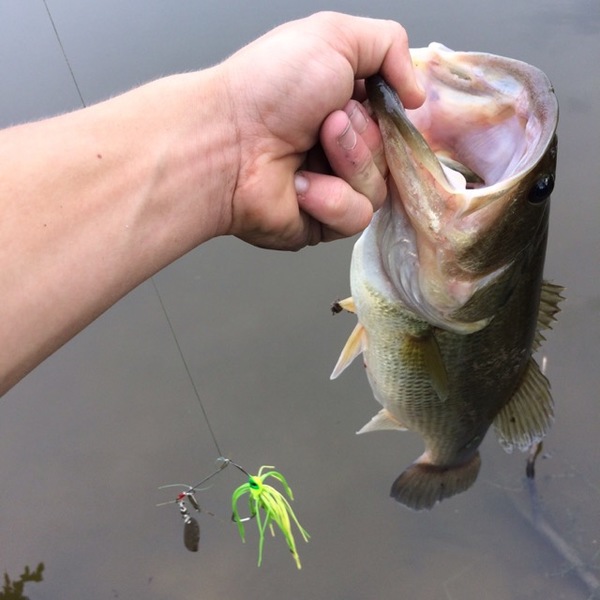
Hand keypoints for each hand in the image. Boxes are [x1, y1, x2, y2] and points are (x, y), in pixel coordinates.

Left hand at [219, 11, 423, 249]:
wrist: (225, 140)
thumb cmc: (269, 87)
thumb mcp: (335, 37)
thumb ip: (389, 46)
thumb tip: (418, 93)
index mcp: (345, 107)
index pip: (396, 121)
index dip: (392, 115)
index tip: (374, 102)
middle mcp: (340, 149)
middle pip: (392, 156)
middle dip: (364, 135)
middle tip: (327, 121)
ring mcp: (332, 187)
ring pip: (379, 188)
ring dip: (349, 163)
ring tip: (309, 146)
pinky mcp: (322, 222)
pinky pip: (355, 217)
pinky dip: (330, 198)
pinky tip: (299, 184)